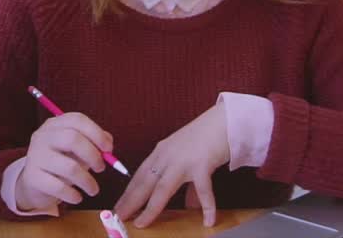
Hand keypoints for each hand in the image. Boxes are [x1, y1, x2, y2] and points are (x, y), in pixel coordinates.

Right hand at [14, 113, 113, 211]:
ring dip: (87, 181)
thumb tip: (108, 143)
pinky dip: (73, 195)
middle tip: (101, 168)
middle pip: (72, 139)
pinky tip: (77, 197)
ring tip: (93, 189)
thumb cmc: (60, 162)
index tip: (109, 149)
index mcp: (54, 125)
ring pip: (69, 167)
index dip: (97, 133)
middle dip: (93, 155)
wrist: (33, 183)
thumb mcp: (75, 149)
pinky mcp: (32, 177)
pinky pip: (59, 187)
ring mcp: (35, 156)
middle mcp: (42, 136)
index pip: (77, 120)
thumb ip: (93, 143)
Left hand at [114, 103, 229, 227]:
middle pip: (144, 182)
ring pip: (162, 188)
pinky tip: (208, 221)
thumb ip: (189, 185)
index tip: (118, 207)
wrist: (224, 121)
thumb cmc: (206, 138)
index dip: (128, 193)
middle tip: (119, 216)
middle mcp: (167, 156)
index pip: (139, 176)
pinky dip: (207, 206)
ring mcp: (183, 160)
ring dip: (151, 207)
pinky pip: (203, 190)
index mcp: (161, 153)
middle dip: (130, 201)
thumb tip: (190, 207)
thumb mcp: (189, 160)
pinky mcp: (201, 163)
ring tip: (142, 222)